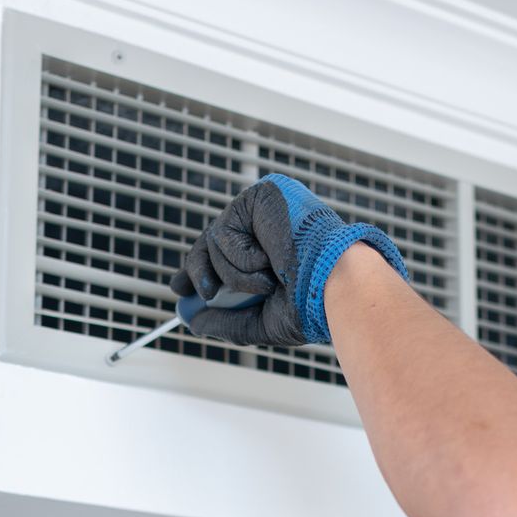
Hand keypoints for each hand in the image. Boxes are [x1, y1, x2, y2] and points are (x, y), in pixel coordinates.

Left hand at [168, 174, 409, 345]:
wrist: (336, 287)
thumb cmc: (312, 305)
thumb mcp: (263, 321)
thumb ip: (227, 321)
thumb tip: (192, 321)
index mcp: (273, 248)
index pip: (226, 252)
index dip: (199, 268)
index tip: (180, 286)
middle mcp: (268, 224)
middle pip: (210, 242)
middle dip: (199, 271)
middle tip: (207, 292)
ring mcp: (264, 208)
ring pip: (214, 242)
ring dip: (235, 275)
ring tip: (269, 281)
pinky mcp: (263, 195)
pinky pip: (225, 231)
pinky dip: (243, 258)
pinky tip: (270, 263)